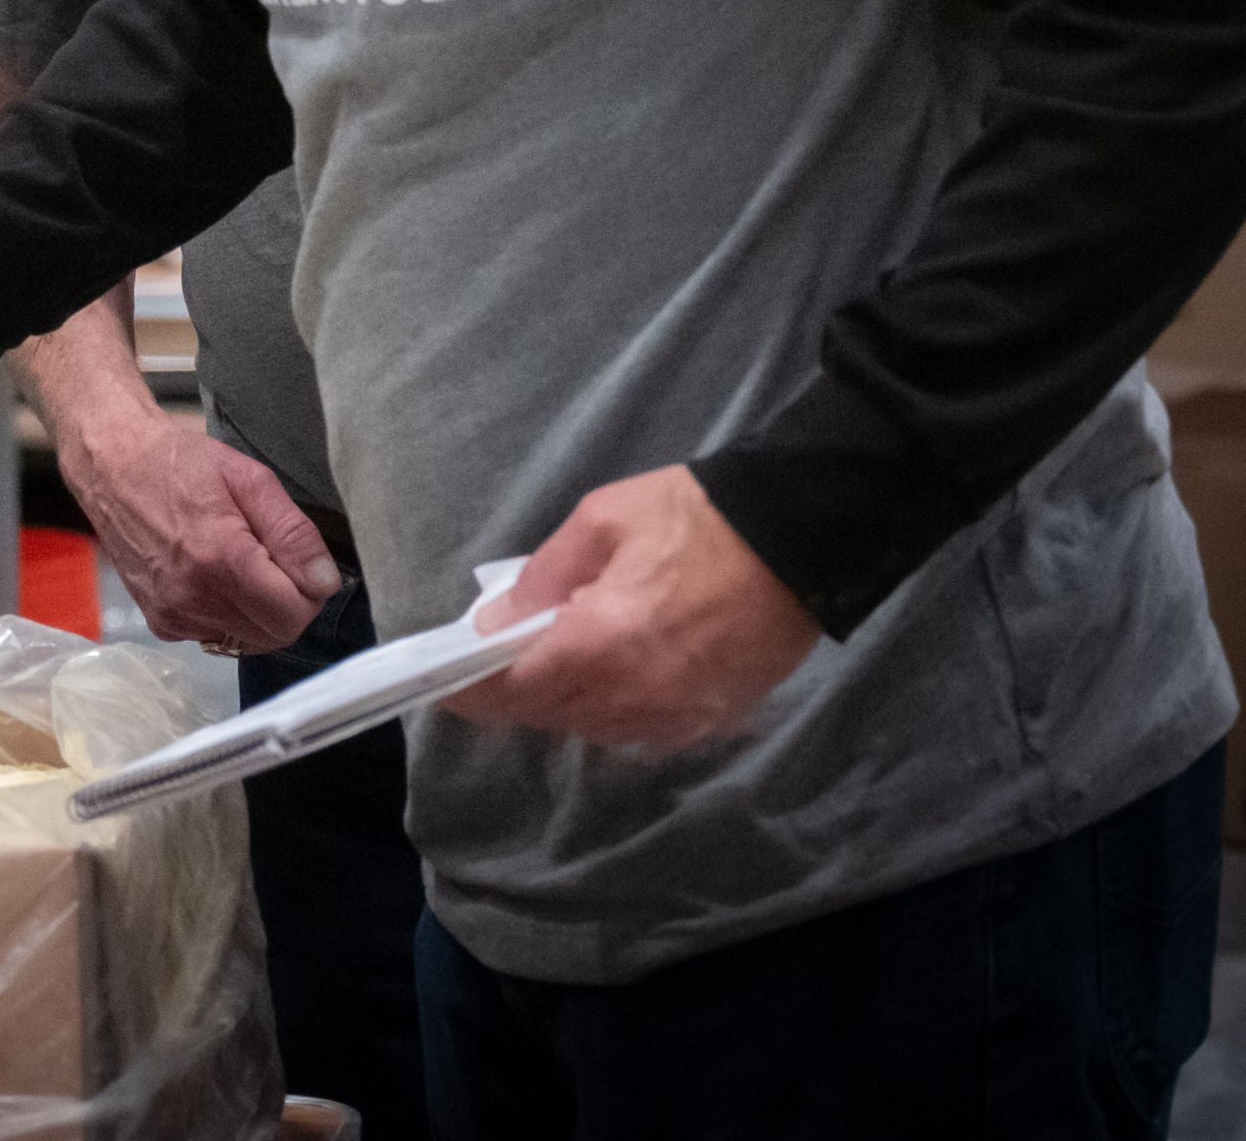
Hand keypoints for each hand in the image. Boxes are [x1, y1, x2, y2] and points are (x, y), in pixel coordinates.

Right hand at [62, 408, 338, 654]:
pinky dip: (228, 615)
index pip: (293, 614)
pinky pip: (217, 636)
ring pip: (248, 640)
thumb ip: (293, 532)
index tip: (299, 561)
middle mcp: (193, 598)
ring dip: (259, 611)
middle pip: (275, 634)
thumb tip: (324, 581)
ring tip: (242, 564)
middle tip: (273, 560)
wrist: (113, 468)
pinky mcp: (161, 623)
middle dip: (288, 603)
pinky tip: (214, 577)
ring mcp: (173, 615)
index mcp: (220, 559)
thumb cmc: (182, 465)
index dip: (310, 590)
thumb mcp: (249, 479)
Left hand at [440, 464, 820, 749]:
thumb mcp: (600, 521)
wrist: (803, 540)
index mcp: (598, 646)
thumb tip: (492, 623)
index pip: (510, 692)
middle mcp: (633, 698)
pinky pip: (639, 729)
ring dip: (565, 700)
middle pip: (548, 715)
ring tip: (559, 653)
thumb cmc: (696, 517)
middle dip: (516, 691)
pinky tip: (614, 667)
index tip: (442, 683)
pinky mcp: (709, 723)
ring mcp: (676, 718)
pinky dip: (613, 706)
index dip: (468, 691)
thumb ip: (540, 578)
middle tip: (499, 654)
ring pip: (592, 728)